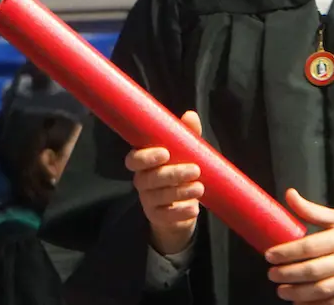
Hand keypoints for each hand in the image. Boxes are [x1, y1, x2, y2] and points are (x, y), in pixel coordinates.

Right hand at [126, 111, 206, 255]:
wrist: (182, 208)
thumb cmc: (181, 172)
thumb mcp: (185, 153)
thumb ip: (186, 135)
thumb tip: (190, 115)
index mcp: (144, 163)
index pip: (134, 160)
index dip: (146, 157)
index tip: (165, 153)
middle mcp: (142, 181)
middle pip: (149, 178)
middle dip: (173, 173)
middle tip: (196, 170)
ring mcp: (148, 201)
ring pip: (158, 196)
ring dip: (180, 191)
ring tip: (200, 188)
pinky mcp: (157, 217)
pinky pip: (165, 216)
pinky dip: (180, 212)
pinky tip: (194, 209)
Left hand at [264, 189, 333, 303]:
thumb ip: (315, 211)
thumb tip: (289, 195)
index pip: (311, 245)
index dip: (287, 252)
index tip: (270, 255)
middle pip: (314, 270)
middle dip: (288, 274)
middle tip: (272, 275)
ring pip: (322, 290)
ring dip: (297, 293)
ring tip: (282, 291)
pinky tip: (299, 303)